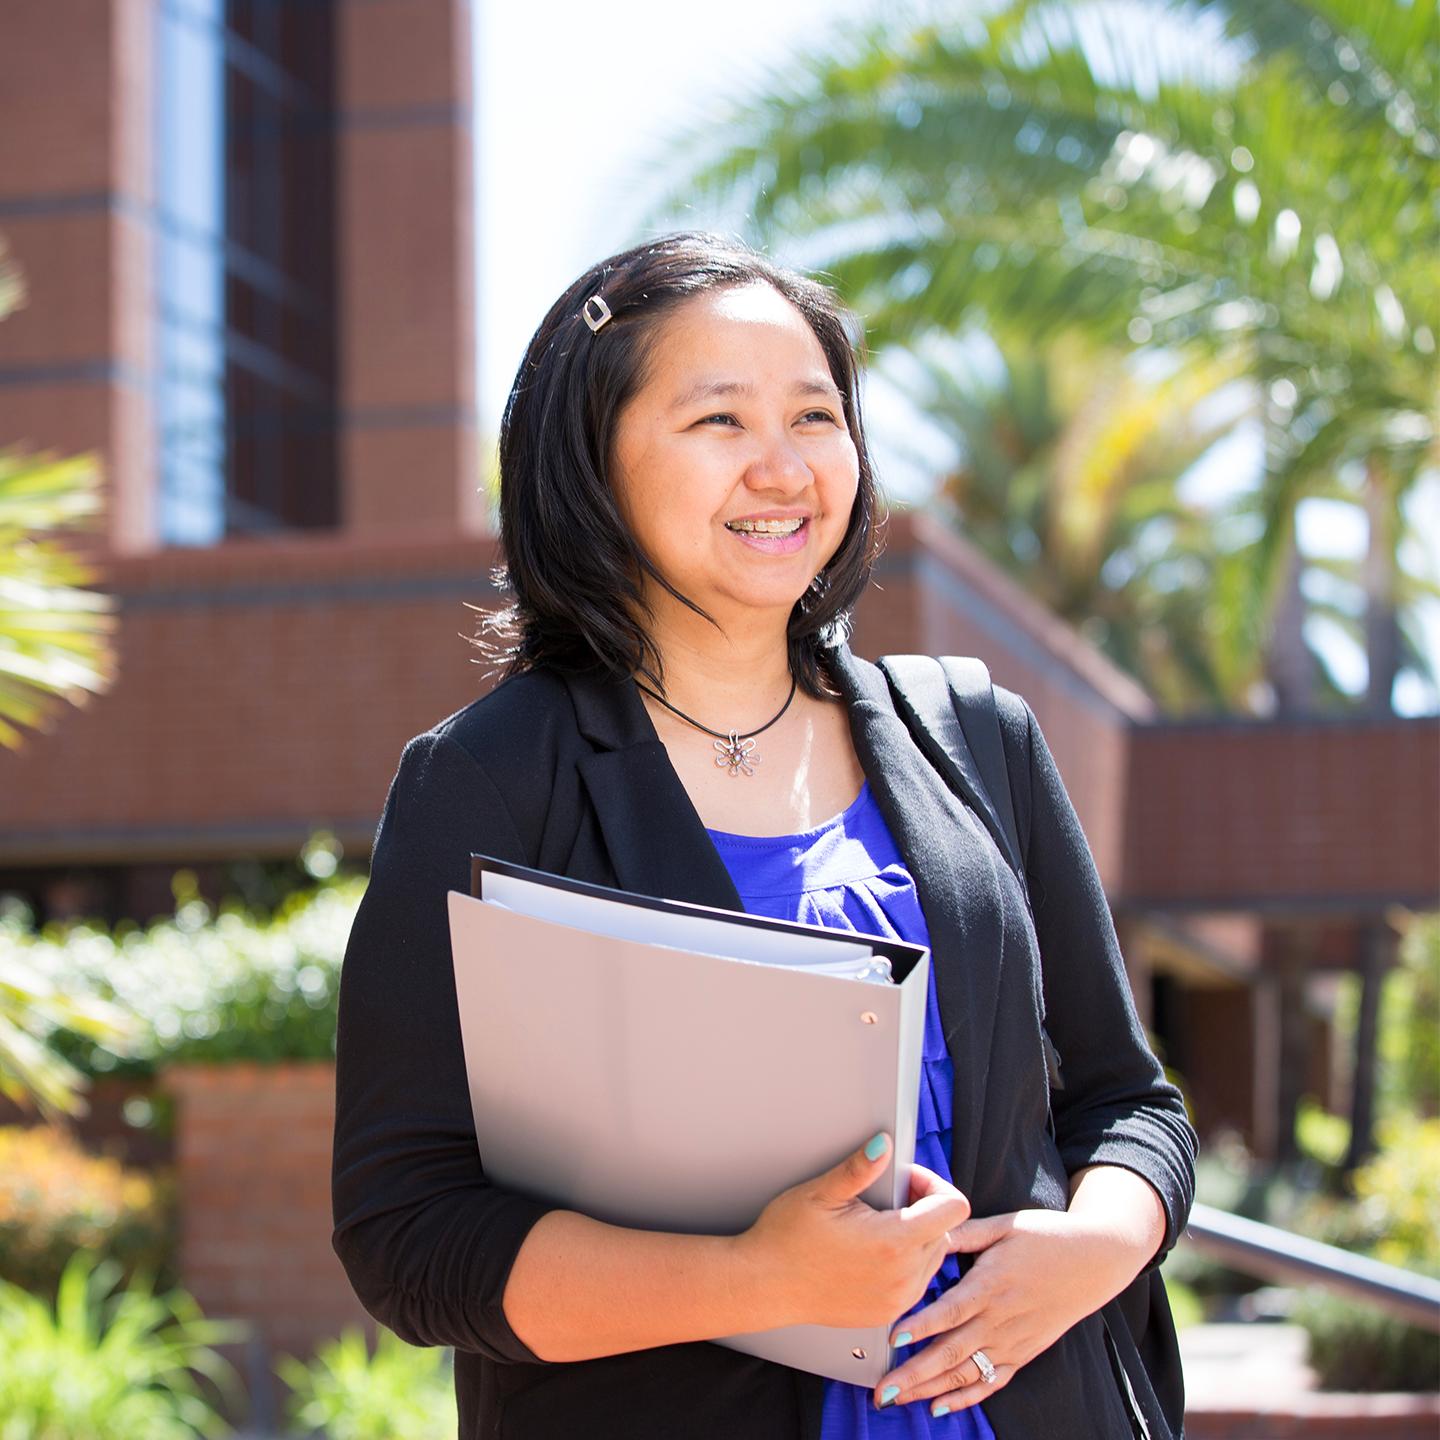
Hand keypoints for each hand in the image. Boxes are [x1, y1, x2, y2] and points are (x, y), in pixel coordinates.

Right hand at [738, 1134, 971, 1330]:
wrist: (765, 1284)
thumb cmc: (786, 1238)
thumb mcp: (821, 1193)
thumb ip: (859, 1168)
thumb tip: (883, 1145)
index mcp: (893, 1243)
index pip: (953, 1208)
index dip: (933, 1184)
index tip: (905, 1180)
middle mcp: (904, 1277)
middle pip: (944, 1231)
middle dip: (923, 1207)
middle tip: (885, 1197)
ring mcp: (897, 1299)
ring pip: (933, 1257)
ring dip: (916, 1236)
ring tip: (876, 1225)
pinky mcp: (887, 1313)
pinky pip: (916, 1282)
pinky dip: (905, 1263)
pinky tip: (873, 1252)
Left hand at [872, 1204, 1154, 1415]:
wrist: (1096, 1260)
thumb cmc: (1047, 1235)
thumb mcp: (1004, 1225)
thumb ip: (965, 1232)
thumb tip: (928, 1229)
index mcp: (993, 1283)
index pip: (951, 1310)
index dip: (922, 1325)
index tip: (893, 1338)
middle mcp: (1001, 1318)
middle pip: (952, 1351)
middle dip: (915, 1373)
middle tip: (882, 1388)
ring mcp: (1013, 1341)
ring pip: (966, 1372)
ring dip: (930, 1389)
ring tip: (897, 1399)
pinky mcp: (1023, 1353)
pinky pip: (991, 1382)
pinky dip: (965, 1398)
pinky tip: (939, 1407)